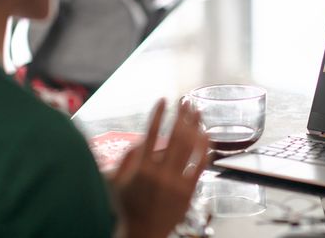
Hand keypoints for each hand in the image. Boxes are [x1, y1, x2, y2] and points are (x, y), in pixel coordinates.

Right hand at [112, 99, 208, 237]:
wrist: (143, 234)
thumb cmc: (128, 208)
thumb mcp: (117, 182)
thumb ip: (126, 160)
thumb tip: (138, 141)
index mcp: (141, 168)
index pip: (151, 133)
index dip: (159, 114)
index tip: (164, 101)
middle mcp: (159, 173)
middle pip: (175, 136)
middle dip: (181, 115)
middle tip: (186, 101)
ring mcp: (176, 182)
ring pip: (189, 147)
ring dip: (195, 126)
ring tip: (198, 112)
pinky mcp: (189, 191)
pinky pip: (200, 165)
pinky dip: (204, 148)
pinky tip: (206, 135)